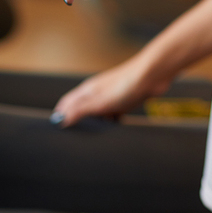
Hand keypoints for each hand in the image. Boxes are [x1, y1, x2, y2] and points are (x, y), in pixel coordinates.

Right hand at [51, 58, 167, 127]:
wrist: (152, 75)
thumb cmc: (125, 86)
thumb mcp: (98, 102)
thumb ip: (78, 111)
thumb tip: (58, 120)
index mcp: (87, 91)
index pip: (67, 103)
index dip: (61, 115)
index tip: (58, 130)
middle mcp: (97, 91)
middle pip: (82, 108)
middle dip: (79, 121)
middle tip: (78, 138)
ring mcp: (111, 94)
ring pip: (99, 112)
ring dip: (97, 123)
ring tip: (97, 136)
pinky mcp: (125, 99)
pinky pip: (114, 113)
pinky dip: (112, 121)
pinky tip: (116, 128)